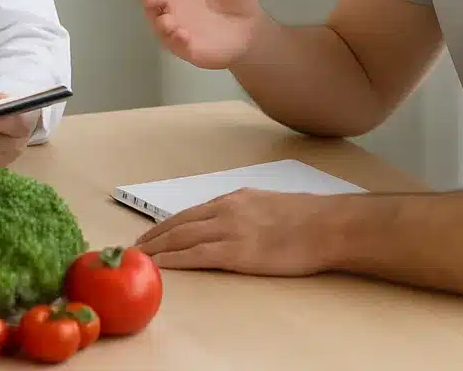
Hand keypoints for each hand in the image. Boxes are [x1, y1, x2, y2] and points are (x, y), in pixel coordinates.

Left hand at [135, 188, 334, 275]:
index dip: (168, 223)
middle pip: (180, 222)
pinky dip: (175, 259)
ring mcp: (230, 229)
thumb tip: (232, 222)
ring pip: (183, 237)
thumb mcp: (268, 204)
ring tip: (141, 255)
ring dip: (158, 246)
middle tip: (137, 245)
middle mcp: (226, 210)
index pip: (191, 211)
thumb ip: (246, 211)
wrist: (325, 225)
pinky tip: (161, 264)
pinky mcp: (237, 251)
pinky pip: (197, 254)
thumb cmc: (306, 218)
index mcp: (235, 198)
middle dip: (155, 234)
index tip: (153, 232)